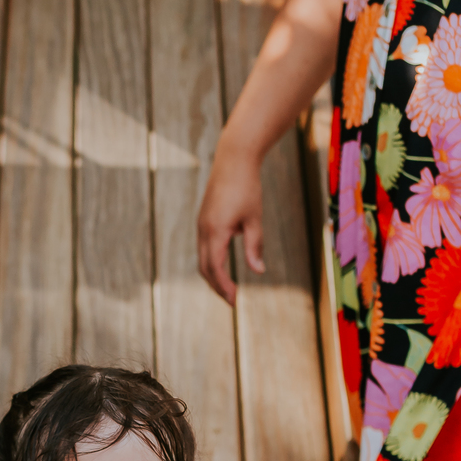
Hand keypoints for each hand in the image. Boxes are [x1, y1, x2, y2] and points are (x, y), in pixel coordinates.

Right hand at [197, 139, 264, 305]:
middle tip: (232, 301)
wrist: (233, 160)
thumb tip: (259, 271)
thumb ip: (255, 246)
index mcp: (215, 231)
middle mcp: (204, 230)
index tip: (234, 301)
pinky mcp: (204, 221)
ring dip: (213, 276)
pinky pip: (203, 248)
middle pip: (204, 268)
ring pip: (202, 259)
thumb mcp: (254, 219)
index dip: (224, 286)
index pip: (215, 267)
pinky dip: (211, 263)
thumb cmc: (247, 188)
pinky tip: (223, 267)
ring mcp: (201, 225)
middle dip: (217, 286)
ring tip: (227, 288)